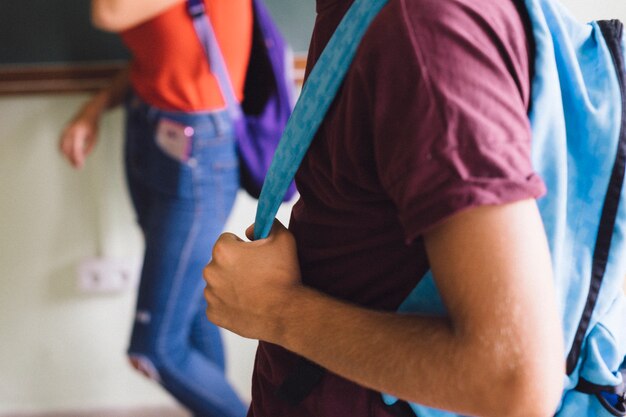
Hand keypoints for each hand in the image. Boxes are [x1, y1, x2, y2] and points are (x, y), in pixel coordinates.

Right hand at [59, 112, 98, 168]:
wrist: (87, 113)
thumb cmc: (92, 126)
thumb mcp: (94, 139)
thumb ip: (87, 149)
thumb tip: (80, 159)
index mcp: (79, 132)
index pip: (76, 148)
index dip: (77, 158)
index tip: (80, 166)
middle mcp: (70, 130)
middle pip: (67, 149)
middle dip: (71, 159)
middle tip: (77, 167)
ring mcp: (65, 130)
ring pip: (62, 147)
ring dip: (67, 156)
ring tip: (74, 163)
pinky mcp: (63, 131)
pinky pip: (61, 143)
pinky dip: (64, 151)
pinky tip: (70, 156)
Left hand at [203, 220, 301, 341]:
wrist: (287, 313)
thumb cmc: (285, 275)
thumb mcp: (283, 238)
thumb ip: (267, 223)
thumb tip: (251, 229)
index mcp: (223, 250)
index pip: (228, 240)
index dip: (243, 246)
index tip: (255, 256)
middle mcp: (210, 271)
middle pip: (221, 262)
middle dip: (235, 265)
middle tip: (257, 275)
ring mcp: (211, 294)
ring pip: (219, 283)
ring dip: (231, 284)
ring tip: (254, 292)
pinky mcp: (213, 314)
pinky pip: (218, 304)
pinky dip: (230, 304)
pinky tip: (248, 305)